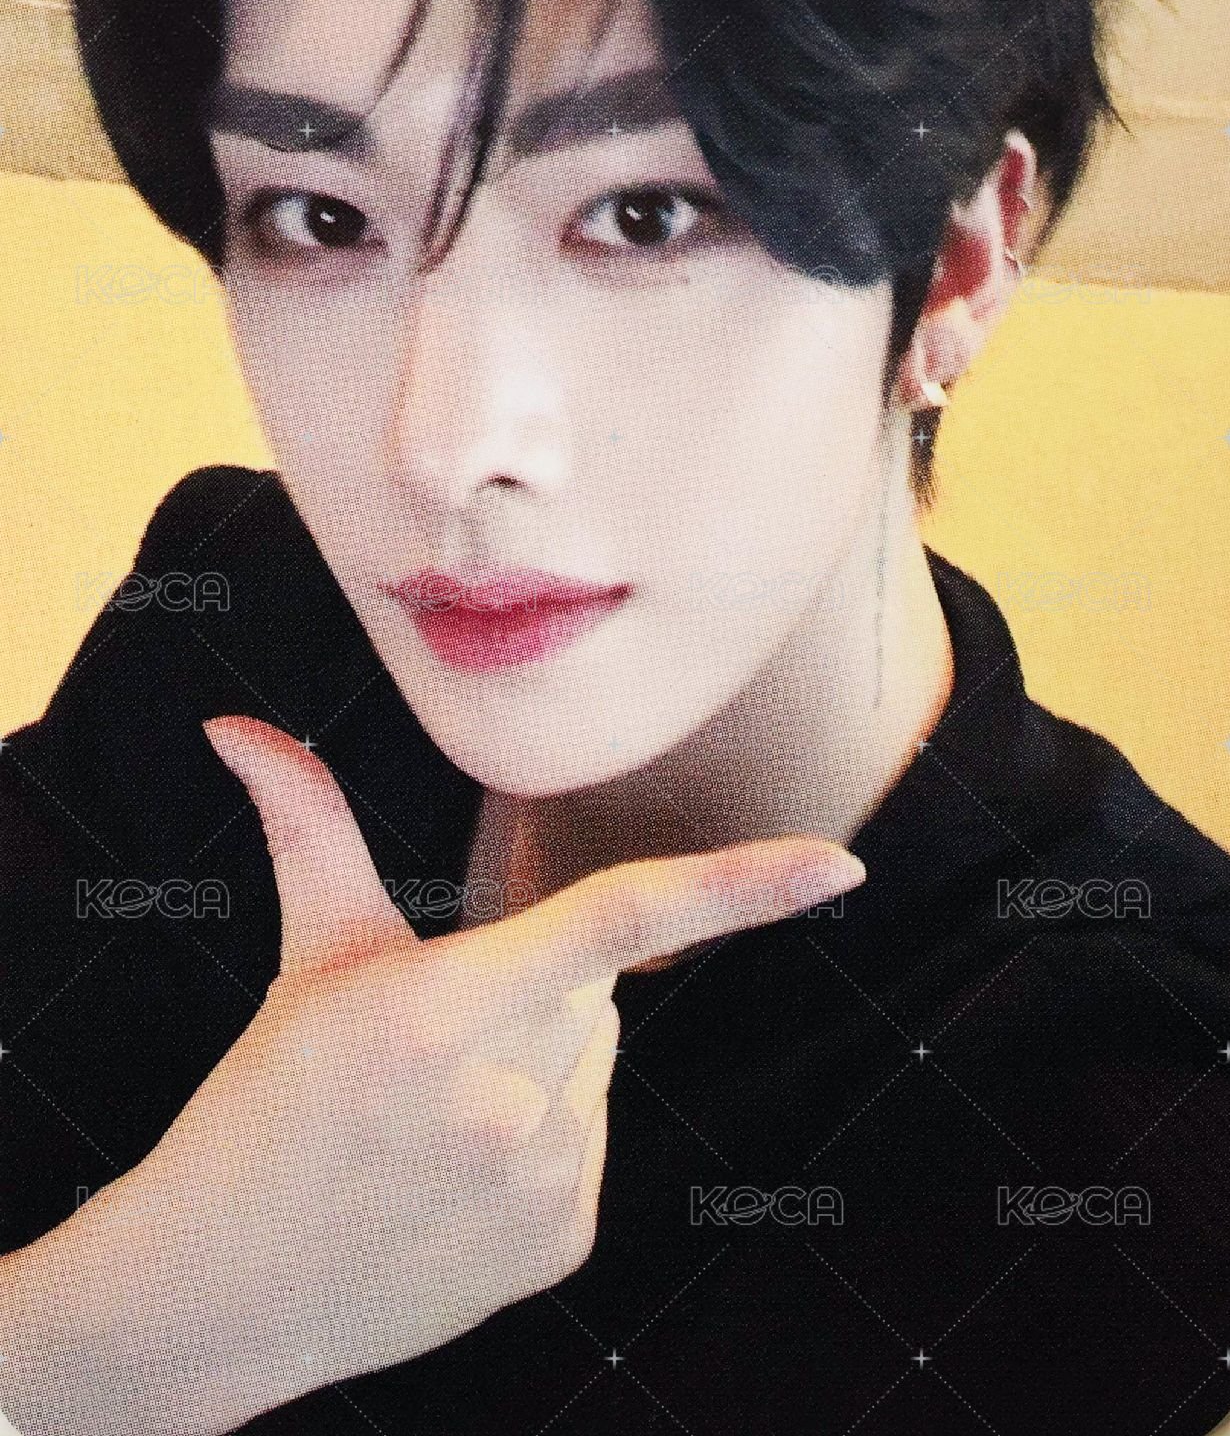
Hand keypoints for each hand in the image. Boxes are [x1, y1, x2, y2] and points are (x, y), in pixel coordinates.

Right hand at [0, 717, 865, 1434]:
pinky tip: (456, 1172)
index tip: (840, 865)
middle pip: (591, 987)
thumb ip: (305, 823)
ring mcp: (542, 1183)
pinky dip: (543, 1138)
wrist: (222, 1290)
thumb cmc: (264, 1103)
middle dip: (536, 986)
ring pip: (595, 1061)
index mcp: (442, 1009)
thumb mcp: (306, 956)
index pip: (620, 920)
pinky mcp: (559, 1243)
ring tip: (435, 1114)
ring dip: (541, 1062)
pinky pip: (589, 1142)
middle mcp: (508, 1101)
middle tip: (433, 1037)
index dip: (742, 886)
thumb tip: (236, 727)